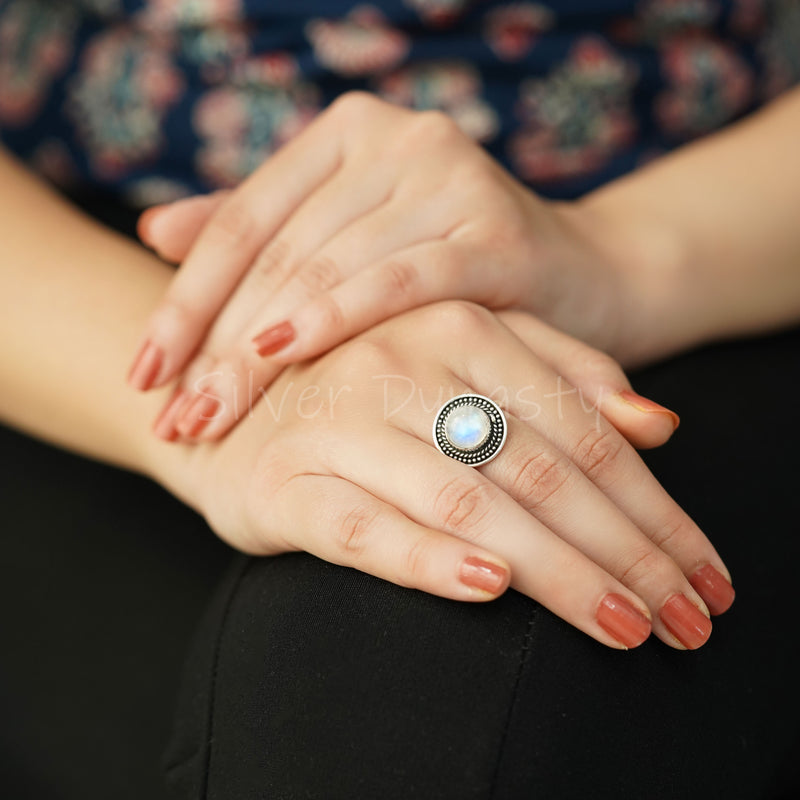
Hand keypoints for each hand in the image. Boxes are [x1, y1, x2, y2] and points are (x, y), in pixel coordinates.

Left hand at [129, 92, 644, 438]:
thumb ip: (265, 230)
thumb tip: (155, 231)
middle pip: (277, 252)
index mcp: (346, 136)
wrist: (582, 280)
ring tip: (208, 413)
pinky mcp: (491, 227)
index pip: (243, 222)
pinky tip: (279, 356)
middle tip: (172, 416)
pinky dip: (337, 317)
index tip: (143, 373)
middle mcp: (391, 138)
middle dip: (214, 342)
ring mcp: (443, 174)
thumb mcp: (353, 246)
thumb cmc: (455, 273)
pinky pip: (399, 280)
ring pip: (325, 268)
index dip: (184, 300)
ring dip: (257, 349)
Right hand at [164, 301, 732, 650]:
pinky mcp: (286, 484)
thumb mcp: (468, 357)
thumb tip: (659, 422)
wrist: (234, 403)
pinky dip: (427, 559)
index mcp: (457, 323)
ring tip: (620, 623)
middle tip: (686, 619)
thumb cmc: (367, 389)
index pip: (581, 426)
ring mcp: (340, 422)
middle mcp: (400, 363)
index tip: (704, 574)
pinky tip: (487, 588)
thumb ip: (561, 375)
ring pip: (463, 501)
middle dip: (624, 551)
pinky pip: (363, 528)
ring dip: (551, 568)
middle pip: (538, 468)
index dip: (654, 505)